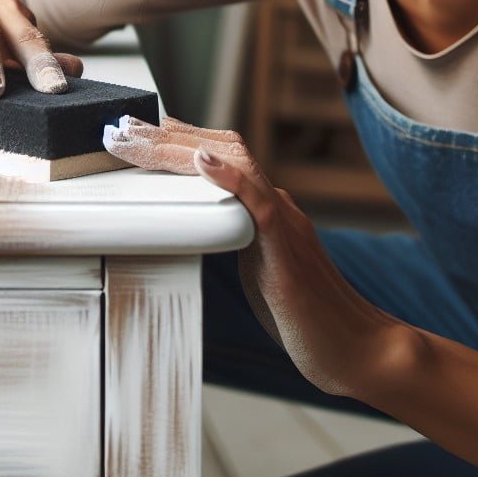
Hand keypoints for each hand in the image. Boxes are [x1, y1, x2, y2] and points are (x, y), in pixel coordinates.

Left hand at [103, 115, 397, 398]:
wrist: (354, 348)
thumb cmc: (307, 318)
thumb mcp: (260, 271)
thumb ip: (238, 241)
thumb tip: (204, 229)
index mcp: (267, 208)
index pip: (222, 158)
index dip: (181, 141)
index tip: (141, 131)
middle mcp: (276, 203)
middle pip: (221, 149)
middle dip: (169, 137)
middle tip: (123, 128)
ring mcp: (284, 221)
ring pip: (235, 163)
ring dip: (182, 148)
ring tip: (142, 137)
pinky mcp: (288, 248)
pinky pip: (260, 202)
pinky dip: (231, 177)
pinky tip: (203, 161)